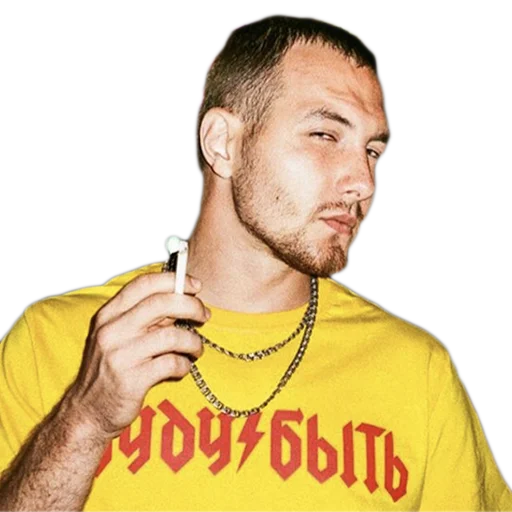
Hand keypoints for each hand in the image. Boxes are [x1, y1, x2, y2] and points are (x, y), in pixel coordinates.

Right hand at [66, 272, 209, 438]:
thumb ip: (146, 317)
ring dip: (192, 341)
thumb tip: (182, 297)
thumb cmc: (110, 369)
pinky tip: (183, 367)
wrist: (87, 413)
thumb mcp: (120, 336)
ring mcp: (120, 355)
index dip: (174, 280)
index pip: (144, 283)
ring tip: (195, 349)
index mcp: (109, 314)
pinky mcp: (132, 381)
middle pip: (162, 303)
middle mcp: (112, 331)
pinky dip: (185, 364)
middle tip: (204, 315)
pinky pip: (172, 363)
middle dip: (191, 306)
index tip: (195, 285)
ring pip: (172, 335)